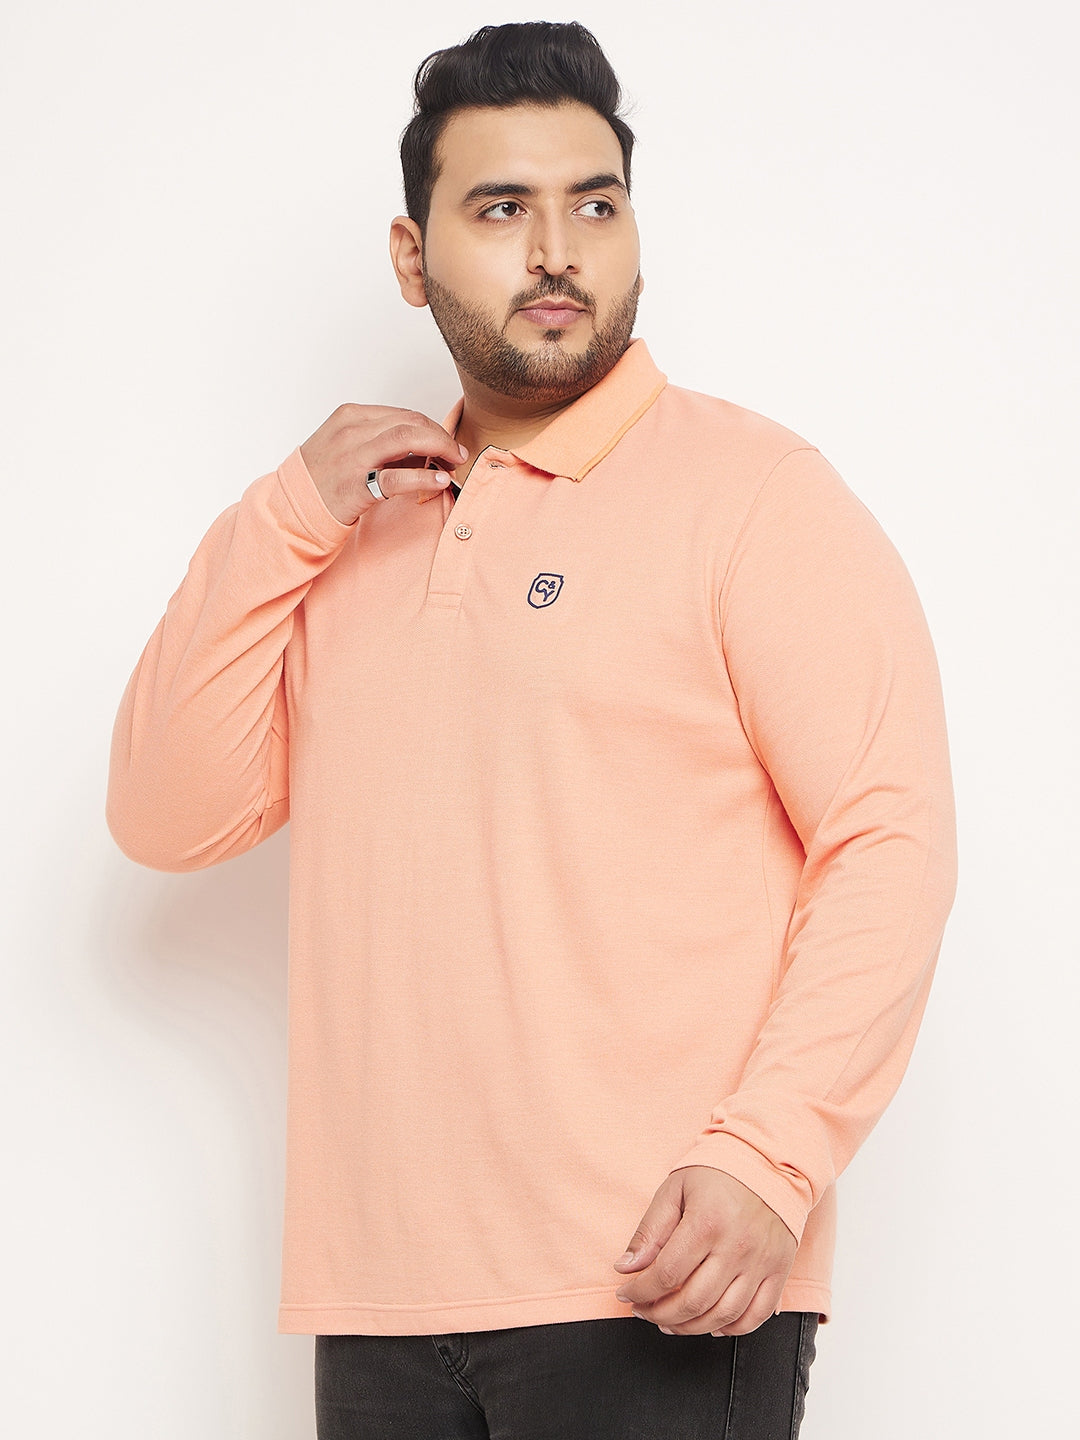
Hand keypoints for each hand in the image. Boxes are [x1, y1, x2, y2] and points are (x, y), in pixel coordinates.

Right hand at [299, 404, 469, 523]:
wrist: (292, 506)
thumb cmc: (322, 477)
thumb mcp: (345, 444)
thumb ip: (378, 439)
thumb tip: (421, 445)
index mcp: (351, 416)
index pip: (404, 414)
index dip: (432, 427)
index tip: (445, 442)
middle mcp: (352, 431)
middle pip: (411, 422)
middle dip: (441, 436)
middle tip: (456, 452)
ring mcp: (354, 457)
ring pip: (408, 438)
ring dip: (439, 448)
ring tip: (453, 463)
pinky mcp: (357, 485)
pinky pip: (398, 478)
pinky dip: (425, 477)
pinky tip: (440, 481)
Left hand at [612, 1165, 797, 1336]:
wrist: (769, 1161)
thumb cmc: (719, 1172)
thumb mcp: (675, 1188)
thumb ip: (650, 1230)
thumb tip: (626, 1267)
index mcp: (707, 1222)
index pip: (666, 1274)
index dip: (640, 1292)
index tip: (627, 1293)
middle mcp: (736, 1246)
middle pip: (693, 1302)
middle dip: (659, 1314)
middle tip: (644, 1311)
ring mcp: (760, 1262)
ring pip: (722, 1315)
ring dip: (690, 1327)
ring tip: (670, 1321)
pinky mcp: (779, 1271)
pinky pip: (756, 1316)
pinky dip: (731, 1329)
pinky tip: (712, 1324)